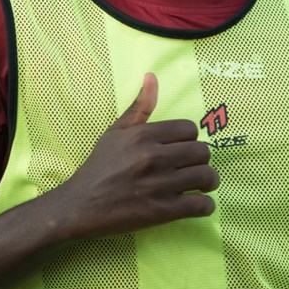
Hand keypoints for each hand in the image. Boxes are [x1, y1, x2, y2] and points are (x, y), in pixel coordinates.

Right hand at [54, 73, 217, 238]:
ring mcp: (159, 185)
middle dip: (201, 160)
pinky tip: (198, 203)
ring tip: (201, 185)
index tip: (183, 149)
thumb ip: (138, 107)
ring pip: (206, 177)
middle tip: (193, 167)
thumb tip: (152, 76)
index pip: (189, 129)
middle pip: (202, 152)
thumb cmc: (98, 168)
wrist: (79, 206)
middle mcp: (153, 157)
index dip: (190, 139)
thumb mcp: (114, 132)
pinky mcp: (162, 211)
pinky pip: (201, 205)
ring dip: (209, 182)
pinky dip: (205, 205)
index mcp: (143, 136)